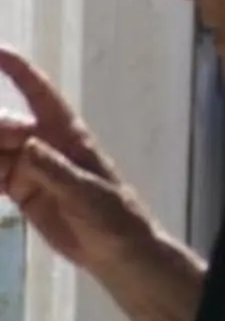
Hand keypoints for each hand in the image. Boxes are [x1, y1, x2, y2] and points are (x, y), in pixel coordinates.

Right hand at [0, 47, 158, 278]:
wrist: (118, 251)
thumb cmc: (114, 216)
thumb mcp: (88, 193)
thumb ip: (57, 171)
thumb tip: (29, 146)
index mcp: (68, 135)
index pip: (39, 94)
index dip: (18, 70)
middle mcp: (44, 145)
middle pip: (2, 126)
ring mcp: (29, 167)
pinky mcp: (20, 190)